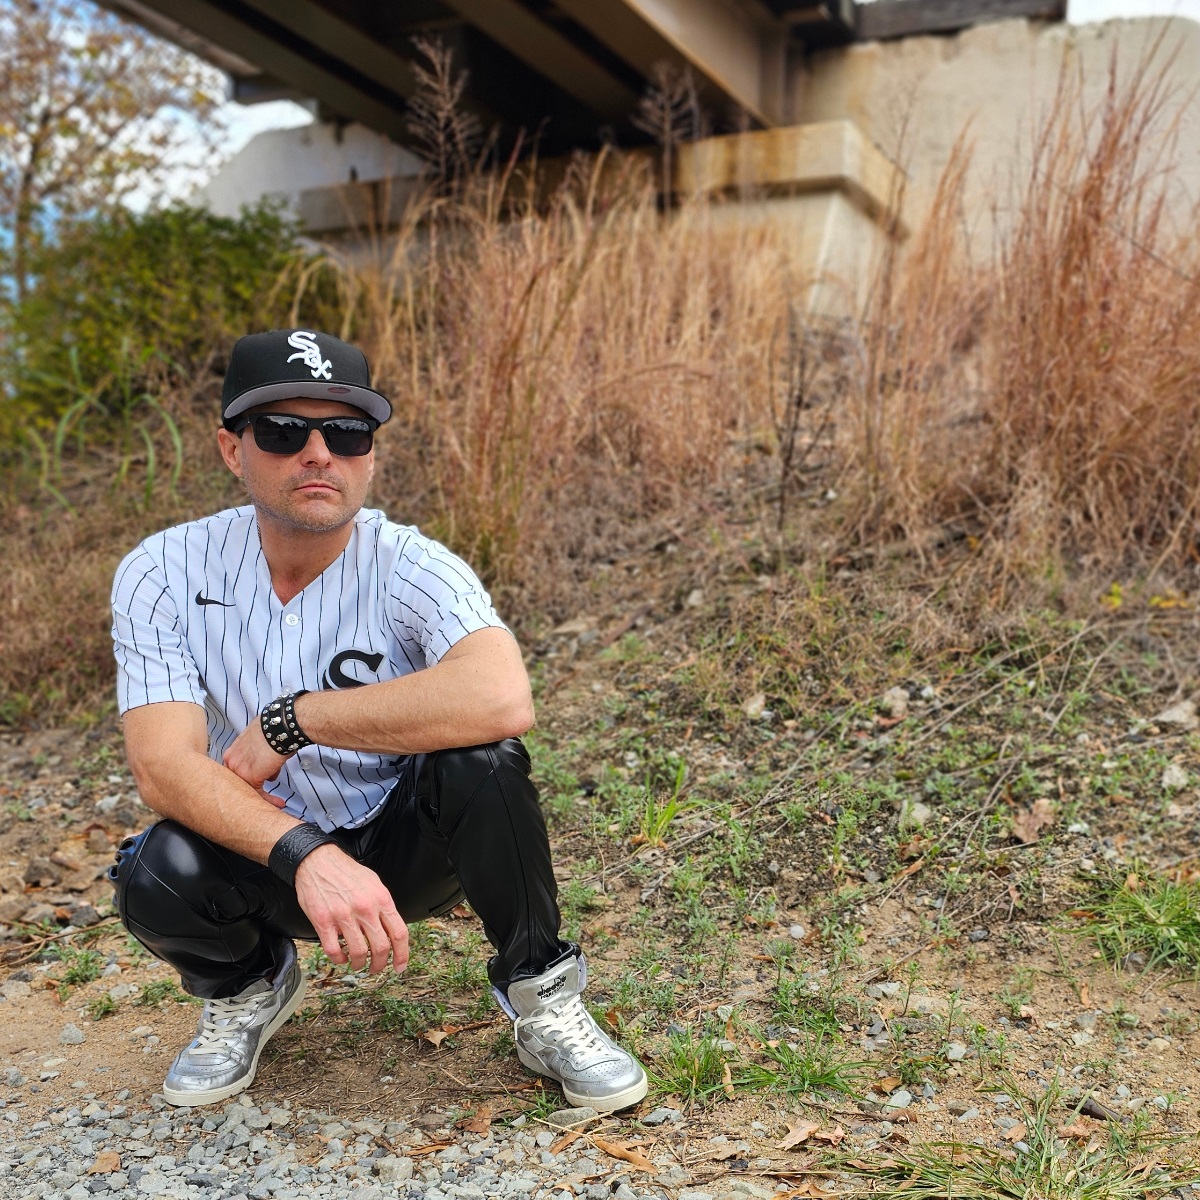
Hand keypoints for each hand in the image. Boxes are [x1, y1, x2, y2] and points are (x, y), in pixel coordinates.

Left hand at [223, 718, 288, 801]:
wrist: (279, 728)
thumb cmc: (274, 730)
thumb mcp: (260, 742)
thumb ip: (257, 756)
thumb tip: (266, 766)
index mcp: (232, 753)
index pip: (238, 772)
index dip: (250, 779)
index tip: (260, 783)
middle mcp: (231, 762)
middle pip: (240, 783)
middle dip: (254, 792)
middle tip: (264, 797)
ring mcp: (239, 770)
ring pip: (249, 790)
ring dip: (264, 797)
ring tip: (277, 802)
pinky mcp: (250, 777)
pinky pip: (259, 794)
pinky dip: (269, 800)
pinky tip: (278, 802)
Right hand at [293, 844, 408, 973]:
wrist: (318, 862)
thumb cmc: (346, 872)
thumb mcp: (374, 883)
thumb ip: (383, 906)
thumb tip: (392, 928)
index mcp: (381, 899)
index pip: (399, 933)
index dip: (402, 954)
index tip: (400, 966)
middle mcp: (365, 908)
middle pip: (380, 947)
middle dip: (380, 964)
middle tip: (376, 968)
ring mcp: (344, 916)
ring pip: (358, 952)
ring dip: (359, 964)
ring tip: (357, 964)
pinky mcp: (324, 922)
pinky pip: (334, 951)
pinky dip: (339, 960)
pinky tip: (340, 958)